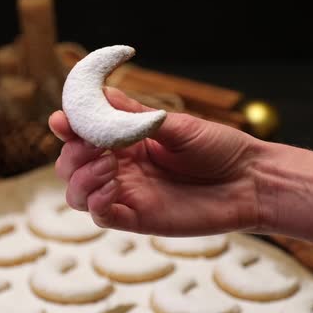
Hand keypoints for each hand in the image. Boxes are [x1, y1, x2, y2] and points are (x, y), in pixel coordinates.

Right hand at [50, 87, 260, 236]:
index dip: (67, 127)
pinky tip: (113, 185)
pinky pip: (100, 215)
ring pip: (76, 193)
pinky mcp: (136, 218)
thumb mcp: (173, 124)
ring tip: (108, 164)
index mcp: (125, 141)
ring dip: (80, 177)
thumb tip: (99, 94)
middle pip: (69, 165)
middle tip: (92, 145)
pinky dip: (96, 201)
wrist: (249, 180)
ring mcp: (126, 194)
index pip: (81, 134)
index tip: (63, 120)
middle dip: (71, 153)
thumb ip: (133, 115)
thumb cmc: (217, 147)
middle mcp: (119, 167)